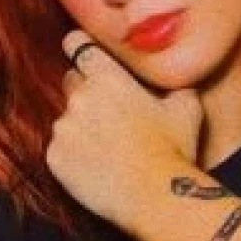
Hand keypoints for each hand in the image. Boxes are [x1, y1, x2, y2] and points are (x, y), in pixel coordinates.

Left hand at [46, 30, 203, 231]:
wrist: (156, 197)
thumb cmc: (174, 148)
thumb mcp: (186, 106)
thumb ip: (172, 85)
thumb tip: (174, 81)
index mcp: (107, 77)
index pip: (77, 44)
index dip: (79, 46)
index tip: (82, 52)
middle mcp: (78, 98)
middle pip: (71, 82)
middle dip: (86, 92)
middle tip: (109, 113)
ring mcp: (63, 129)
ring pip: (66, 118)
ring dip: (80, 126)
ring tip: (108, 147)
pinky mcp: (54, 158)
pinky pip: (60, 149)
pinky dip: (73, 154)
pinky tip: (98, 166)